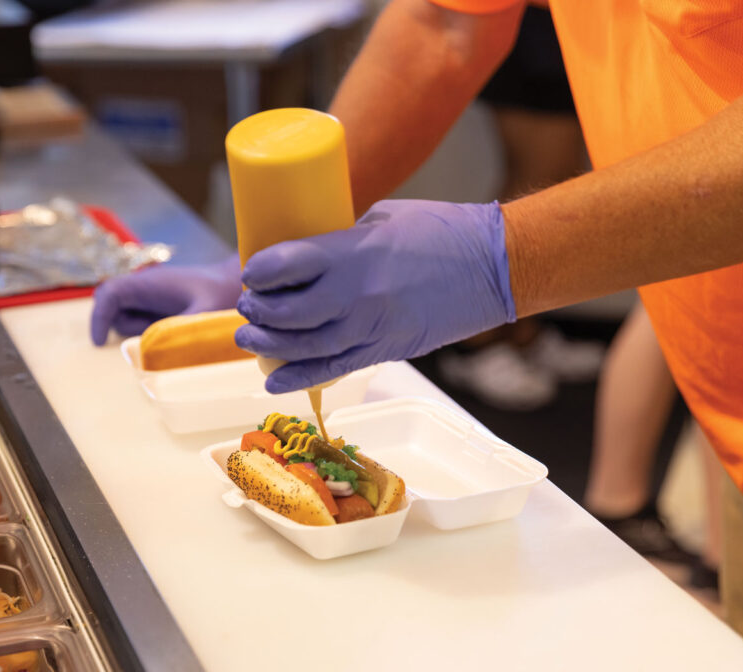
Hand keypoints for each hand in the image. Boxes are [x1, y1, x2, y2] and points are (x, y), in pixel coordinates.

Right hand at [90, 255, 241, 343]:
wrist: (240, 284)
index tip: (99, 343)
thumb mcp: (205, 315)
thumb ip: (181, 333)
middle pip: (112, 307)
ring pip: (126, 319)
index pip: (110, 294)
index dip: (99, 317)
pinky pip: (142, 325)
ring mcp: (152, 299)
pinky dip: (149, 337)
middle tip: (142, 344)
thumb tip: (159, 357)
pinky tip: (173, 339)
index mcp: (150, 283)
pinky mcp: (160, 311)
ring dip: (138, 335)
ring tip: (170, 338)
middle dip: (119, 328)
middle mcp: (146, 289)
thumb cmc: (224, 294)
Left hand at [234, 200, 516, 392]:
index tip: (250, 272)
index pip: (288, 264)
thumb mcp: (381, 220)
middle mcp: (357, 293)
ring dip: (269, 346)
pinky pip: (333, 369)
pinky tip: (272, 379)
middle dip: (259, 313)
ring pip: (305, 347)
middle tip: (248, 307)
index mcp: (354, 251)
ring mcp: (372, 327)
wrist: (493, 266)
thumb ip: (342, 241)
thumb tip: (307, 257)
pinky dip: (297, 377)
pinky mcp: (385, 350)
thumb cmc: (440, 230)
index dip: (260, 272)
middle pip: (289, 313)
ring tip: (249, 339)